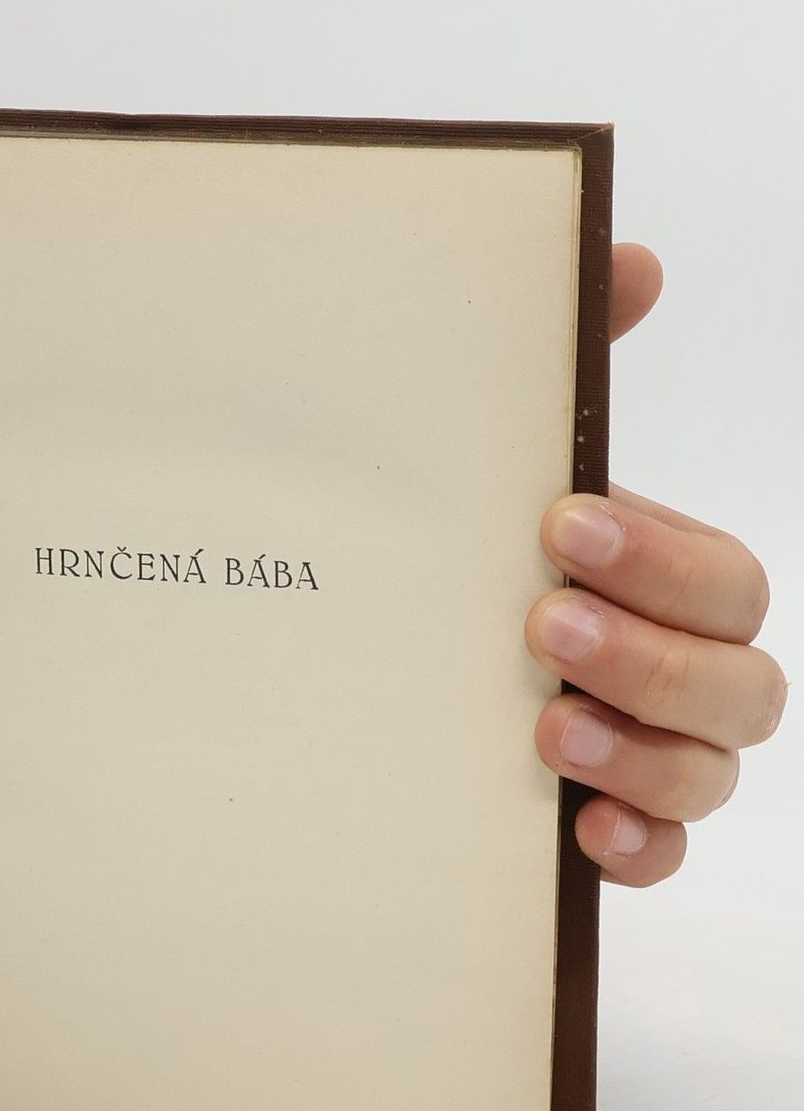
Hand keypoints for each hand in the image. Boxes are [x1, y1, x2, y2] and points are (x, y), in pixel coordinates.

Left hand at [527, 245, 785, 885]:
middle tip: (540, 623)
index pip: (726, 581)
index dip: (662, 561)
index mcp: (664, 582)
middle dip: (651, 656)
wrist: (368, 659)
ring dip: (641, 753)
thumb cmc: (466, 551)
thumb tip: (629, 255)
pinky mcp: (604, 824)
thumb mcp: (495, 459)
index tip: (560, 527)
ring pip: (712, 773)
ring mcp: (649, 754)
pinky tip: (579, 829)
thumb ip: (566, 369)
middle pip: (741, 683)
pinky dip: (637, 847)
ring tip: (544, 728)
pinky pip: (662, 854)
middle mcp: (676, 670)